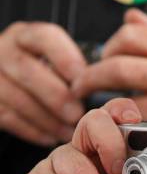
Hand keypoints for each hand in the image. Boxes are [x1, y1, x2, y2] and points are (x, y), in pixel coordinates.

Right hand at [0, 22, 86, 145]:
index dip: (65, 58)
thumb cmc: (44, 74)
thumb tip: (109, 80)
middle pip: (26, 69)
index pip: (44, 37)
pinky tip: (51, 137)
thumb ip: (77, 68)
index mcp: (26, 36)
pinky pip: (7, 116)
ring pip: (15, 96)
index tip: (82, 78)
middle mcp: (3, 50)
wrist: (8, 83)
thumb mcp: (56, 61)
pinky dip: (31, 129)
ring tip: (68, 131)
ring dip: (46, 118)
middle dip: (55, 95)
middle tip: (77, 114)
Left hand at [72, 10, 146, 122]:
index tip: (106, 55)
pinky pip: (134, 113)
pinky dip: (122, 116)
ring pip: (119, 83)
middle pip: (118, 57)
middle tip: (85, 81)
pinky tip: (120, 120)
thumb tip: (131, 16)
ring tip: (90, 98)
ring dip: (96, 90)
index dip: (112, 44)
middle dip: (93, 69)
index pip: (133, 32)